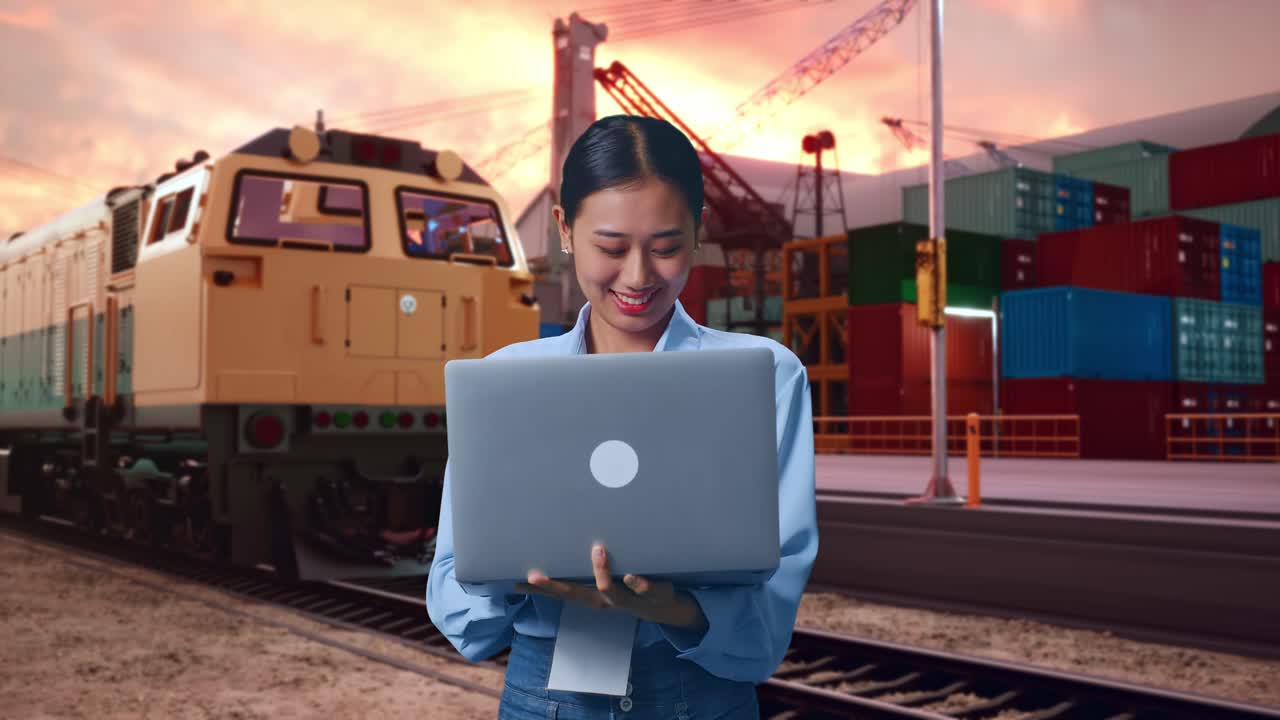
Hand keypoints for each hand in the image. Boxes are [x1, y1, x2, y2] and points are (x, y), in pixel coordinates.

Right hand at [516, 544, 707, 631]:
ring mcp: (630, 598)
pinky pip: (646, 590)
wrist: (666, 607)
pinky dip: (639, 584)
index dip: (538, 589)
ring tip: (597, 551)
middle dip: (555, 587)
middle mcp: (607, 599)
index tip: (515, 581)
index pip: (562, 592)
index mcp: (593, 595)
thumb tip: (561, 547)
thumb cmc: (628, 587)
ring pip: (612, 591)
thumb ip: (586, 569)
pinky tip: (632, 575)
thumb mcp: (606, 581)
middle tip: (533, 575)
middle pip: (578, 595)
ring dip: (602, 573)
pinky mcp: (654, 593)